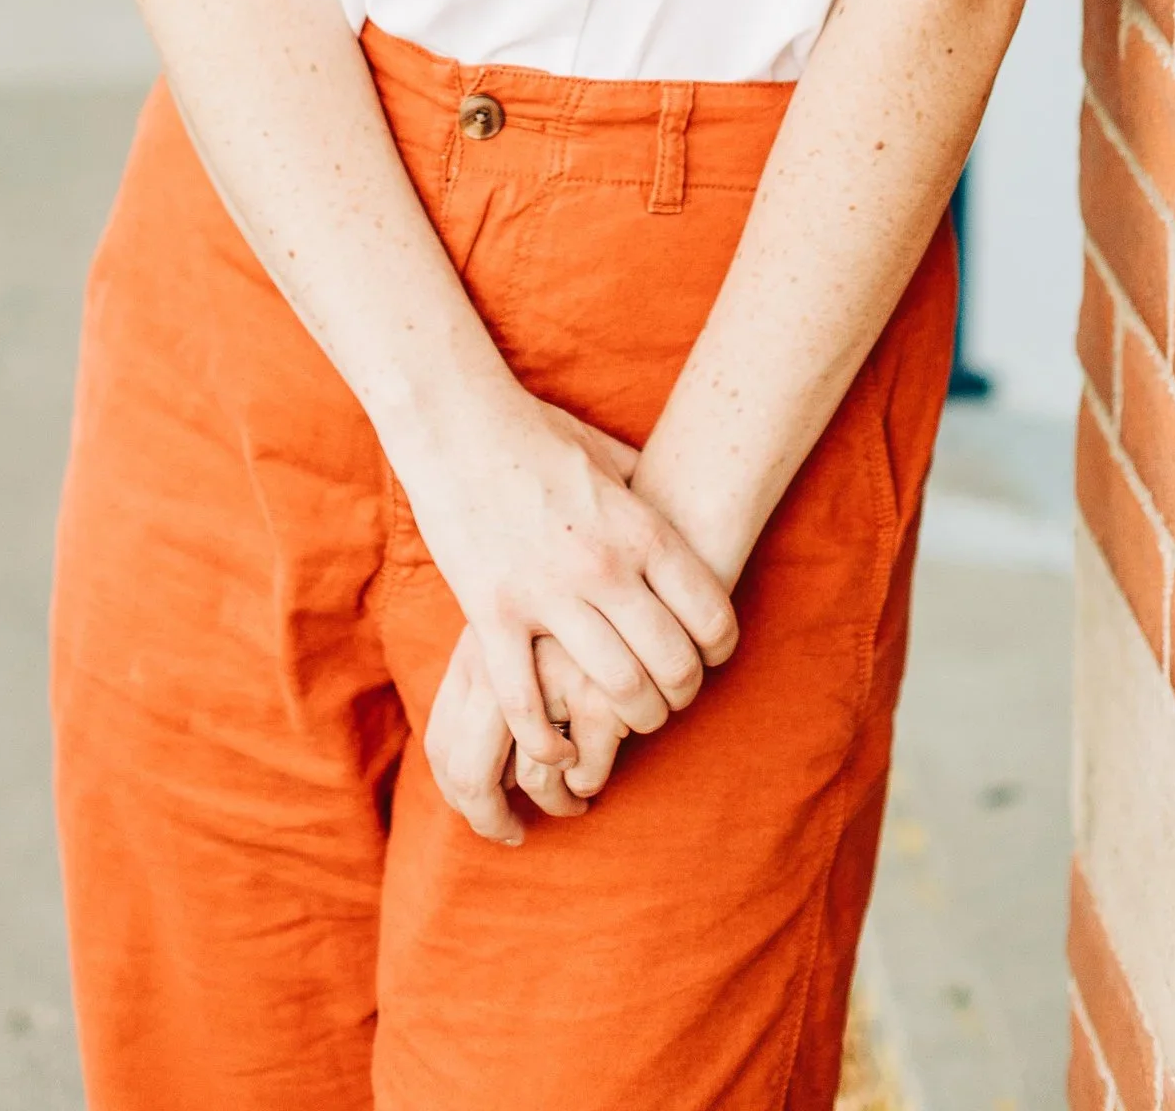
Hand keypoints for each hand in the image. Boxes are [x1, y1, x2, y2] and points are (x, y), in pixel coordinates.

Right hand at [396, 400, 736, 788]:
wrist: (456, 423)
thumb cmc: (537, 436)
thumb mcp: (611, 455)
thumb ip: (647, 491)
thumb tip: (679, 502)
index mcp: (641, 529)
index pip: (710, 615)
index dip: (719, 651)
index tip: (708, 658)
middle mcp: (604, 566)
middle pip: (672, 665)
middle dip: (681, 696)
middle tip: (670, 699)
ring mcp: (547, 594)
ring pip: (615, 689)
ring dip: (628, 720)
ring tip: (622, 723)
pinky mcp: (493, 614)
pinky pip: (527, 702)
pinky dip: (547, 741)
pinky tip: (558, 750)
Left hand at [424, 624, 630, 843]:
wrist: (629, 583)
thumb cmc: (566, 629)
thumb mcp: (515, 648)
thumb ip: (484, 702)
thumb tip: (466, 793)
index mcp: (473, 653)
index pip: (441, 745)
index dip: (457, 796)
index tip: (483, 816)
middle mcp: (504, 664)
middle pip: (472, 776)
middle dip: (490, 821)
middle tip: (512, 835)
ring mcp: (549, 676)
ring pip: (533, 782)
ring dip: (555, 805)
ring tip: (573, 801)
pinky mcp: (598, 693)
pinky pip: (584, 774)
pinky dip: (590, 782)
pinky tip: (599, 766)